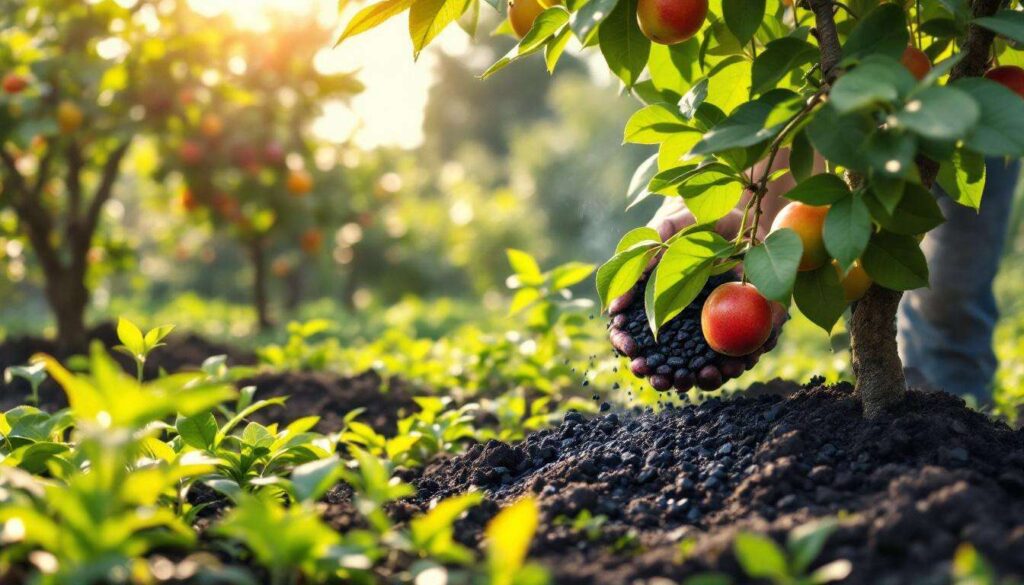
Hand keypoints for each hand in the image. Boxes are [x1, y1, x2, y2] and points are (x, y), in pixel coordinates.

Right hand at [607, 199, 787, 391]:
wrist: (746, 217)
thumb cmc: (699, 220)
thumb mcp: (670, 228)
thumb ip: (643, 257)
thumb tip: (615, 305)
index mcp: (652, 300)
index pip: (629, 330)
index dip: (626, 344)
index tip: (631, 350)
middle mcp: (678, 321)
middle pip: (662, 359)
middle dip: (660, 375)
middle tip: (662, 379)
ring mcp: (708, 329)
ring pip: (697, 365)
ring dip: (697, 378)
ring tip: (702, 377)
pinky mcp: (739, 330)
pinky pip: (735, 354)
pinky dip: (735, 363)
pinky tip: (736, 364)